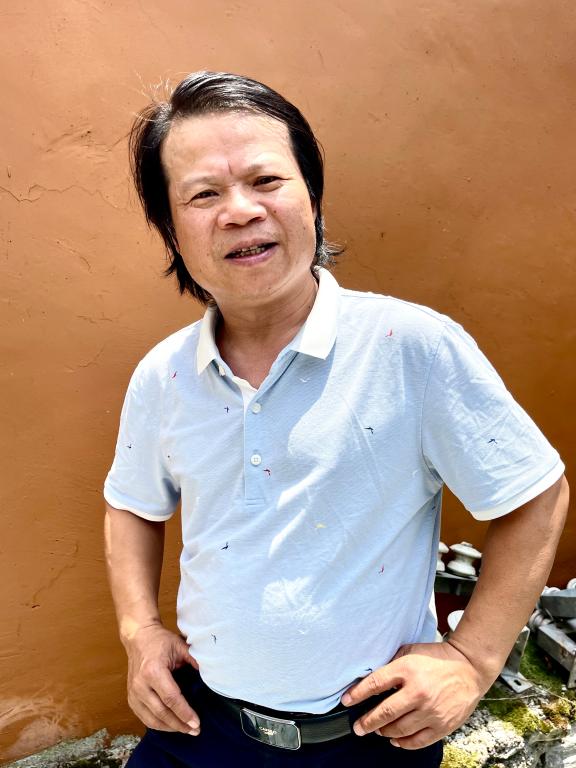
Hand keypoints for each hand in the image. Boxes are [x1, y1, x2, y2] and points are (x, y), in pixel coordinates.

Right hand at [125, 623, 200, 734]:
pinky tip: (170, 725)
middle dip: (180, 724)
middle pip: (161, 712)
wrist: (138, 637)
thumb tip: (210, 674)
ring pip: (151, 719)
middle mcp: (140, 684)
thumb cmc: (160, 641)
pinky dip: (157, 724)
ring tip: (185, 729)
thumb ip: (194, 659)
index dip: (185, 713)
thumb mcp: (179, 645)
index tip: (196, 722)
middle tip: (195, 730)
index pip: (171, 698)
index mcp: (153, 671)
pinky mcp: (131, 698)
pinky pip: (144, 717)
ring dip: (170, 728)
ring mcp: (133, 693)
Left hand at [341, 641, 490, 748]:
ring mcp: (431, 711)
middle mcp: (418, 692)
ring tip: (377, 730)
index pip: (376, 683)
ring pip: (399, 729)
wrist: (469, 667)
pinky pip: (418, 741)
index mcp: (408, 669)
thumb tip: (371, 678)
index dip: (358, 694)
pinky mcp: (442, 725)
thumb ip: (392, 664)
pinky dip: (404, 743)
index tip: (346, 701)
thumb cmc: (437, 657)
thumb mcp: (411, 651)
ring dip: (384, 732)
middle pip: (385, 712)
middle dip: (367, 722)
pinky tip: (395, 740)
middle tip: (358, 727)